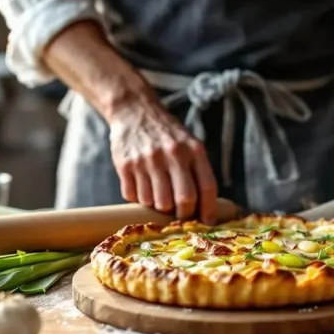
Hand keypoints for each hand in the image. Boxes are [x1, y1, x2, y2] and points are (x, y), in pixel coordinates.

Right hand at [108, 91, 218, 223]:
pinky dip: (138, 199)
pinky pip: (133, 197)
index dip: (208, 209)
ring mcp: (147, 160)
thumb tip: (205, 209)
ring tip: (158, 194)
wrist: (134, 111)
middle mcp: (171, 154)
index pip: (207, 187)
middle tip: (180, 215)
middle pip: (183, 200)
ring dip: (158, 206)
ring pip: (157, 203)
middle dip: (183, 214)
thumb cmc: (166, 134)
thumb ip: (197, 170)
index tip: (207, 222)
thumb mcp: (189, 144)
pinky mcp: (125, 165)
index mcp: (193, 150)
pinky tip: (141, 186)